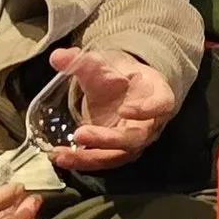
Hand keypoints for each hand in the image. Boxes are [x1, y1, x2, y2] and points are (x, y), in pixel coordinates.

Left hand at [45, 47, 178, 172]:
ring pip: (118, 155)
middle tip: (80, 133)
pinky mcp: (117, 151)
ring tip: (62, 154)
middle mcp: (150, 124)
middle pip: (135, 138)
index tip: (124, 109)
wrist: (119, 88)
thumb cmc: (119, 75)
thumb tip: (57, 57)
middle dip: (107, 139)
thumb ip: (82, 61)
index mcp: (158, 96)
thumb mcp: (103, 63)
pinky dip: (81, 161)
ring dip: (90, 157)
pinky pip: (103, 161)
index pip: (161, 105)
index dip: (146, 110)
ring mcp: (134, 141)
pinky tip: (60, 157)